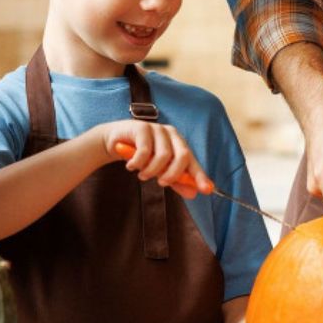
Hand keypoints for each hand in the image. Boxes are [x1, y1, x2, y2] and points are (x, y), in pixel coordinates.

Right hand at [94, 120, 209, 199]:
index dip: (200, 176)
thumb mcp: (160, 170)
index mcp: (179, 143)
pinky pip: (144, 151)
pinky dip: (138, 163)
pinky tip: (132, 166)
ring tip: (142, 175)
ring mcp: (157, 129)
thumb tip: (193, 194)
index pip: (193, 161)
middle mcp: (171, 134)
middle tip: (161, 183)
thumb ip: (176, 181)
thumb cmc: (141, 155)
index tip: (207, 190)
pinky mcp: (142, 128)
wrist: (115, 141)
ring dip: (151, 171)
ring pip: (163, 155)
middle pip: (182, 156)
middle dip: (173, 174)